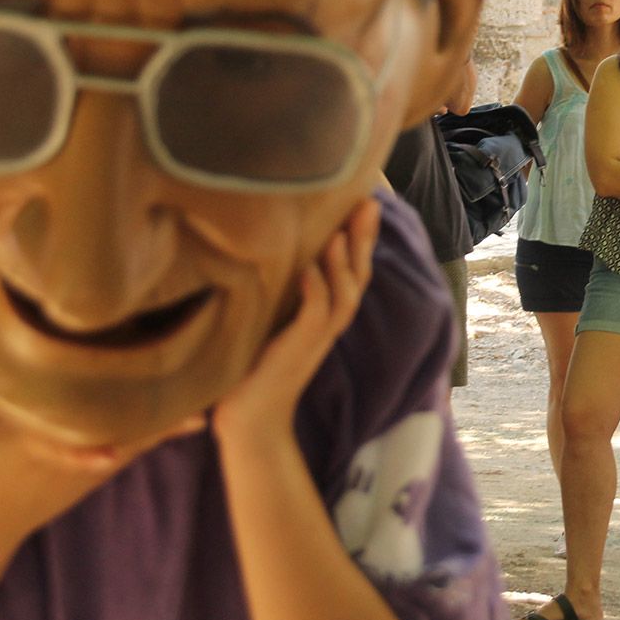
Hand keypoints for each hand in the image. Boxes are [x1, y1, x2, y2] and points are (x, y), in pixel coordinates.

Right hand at [0, 349, 204, 549]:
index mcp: (50, 439)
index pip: (87, 428)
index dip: (117, 418)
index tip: (146, 406)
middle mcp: (79, 451)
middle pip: (126, 431)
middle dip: (159, 417)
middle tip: (199, 400)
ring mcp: (94, 461)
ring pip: (138, 440)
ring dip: (170, 423)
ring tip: (207, 407)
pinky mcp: (102, 466)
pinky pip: (138, 447)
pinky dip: (162, 432)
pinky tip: (195, 419)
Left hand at [213, 198, 380, 444]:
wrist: (250, 420)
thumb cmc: (255, 367)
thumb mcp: (271, 319)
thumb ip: (281, 290)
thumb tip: (273, 249)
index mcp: (325, 313)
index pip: (352, 268)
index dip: (361, 237)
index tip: (365, 200)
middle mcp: (328, 323)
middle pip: (359, 275)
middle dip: (364, 239)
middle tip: (369, 201)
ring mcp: (316, 338)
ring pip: (344, 294)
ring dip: (343, 263)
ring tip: (339, 231)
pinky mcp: (298, 350)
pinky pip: (314, 316)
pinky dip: (315, 291)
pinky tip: (308, 270)